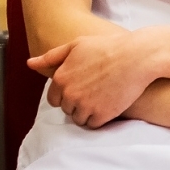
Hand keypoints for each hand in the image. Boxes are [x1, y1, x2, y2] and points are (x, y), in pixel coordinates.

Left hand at [31, 30, 163, 128]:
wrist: (139, 56)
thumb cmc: (109, 47)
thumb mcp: (78, 45)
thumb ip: (52, 56)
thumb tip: (29, 63)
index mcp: (61, 78)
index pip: (54, 98)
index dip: (68, 94)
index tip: (83, 87)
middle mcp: (69, 94)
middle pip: (67, 109)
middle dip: (78, 103)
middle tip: (96, 91)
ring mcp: (85, 105)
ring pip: (79, 119)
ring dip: (88, 112)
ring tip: (103, 98)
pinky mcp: (102, 114)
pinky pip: (93, 124)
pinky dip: (100, 118)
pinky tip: (109, 105)